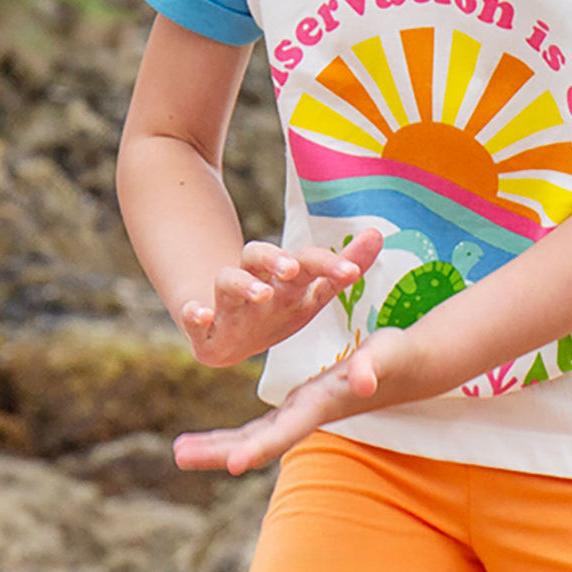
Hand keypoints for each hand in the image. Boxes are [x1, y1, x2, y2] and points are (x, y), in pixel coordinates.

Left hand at [172, 341, 387, 473]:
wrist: (408, 368)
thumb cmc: (396, 356)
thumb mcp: (385, 354)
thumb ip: (373, 365)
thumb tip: (364, 379)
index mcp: (322, 403)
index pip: (286, 428)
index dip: (260, 445)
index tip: (233, 464)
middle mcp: (308, 413)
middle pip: (259, 439)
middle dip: (220, 450)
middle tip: (179, 455)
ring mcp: (303, 413)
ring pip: (254, 436)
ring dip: (217, 447)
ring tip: (179, 452)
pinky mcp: (302, 406)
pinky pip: (261, 426)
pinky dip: (233, 436)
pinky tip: (209, 443)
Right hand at [179, 228, 382, 367]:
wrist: (227, 337)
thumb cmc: (277, 310)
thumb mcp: (312, 294)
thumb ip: (344, 268)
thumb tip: (378, 234)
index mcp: (284, 278)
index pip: (306, 262)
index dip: (328, 264)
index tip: (352, 273)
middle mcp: (255, 283)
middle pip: (260, 258)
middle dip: (276, 260)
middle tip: (292, 269)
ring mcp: (227, 302)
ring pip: (229, 281)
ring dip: (243, 285)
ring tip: (260, 294)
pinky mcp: (201, 325)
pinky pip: (192, 315)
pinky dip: (194, 313)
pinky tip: (200, 314)